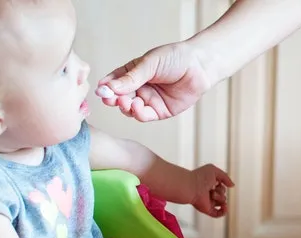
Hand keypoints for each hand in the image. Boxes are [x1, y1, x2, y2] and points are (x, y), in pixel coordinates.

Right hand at [96, 42, 213, 121]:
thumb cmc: (175, 58)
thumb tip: (109, 87)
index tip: (100, 90)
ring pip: (129, 109)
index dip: (106, 87)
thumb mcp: (150, 64)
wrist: (199, 66)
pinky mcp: (159, 111)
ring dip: (124, 107)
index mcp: (133, 73)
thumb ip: (131, 78)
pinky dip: (138, 113)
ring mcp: (148, 100)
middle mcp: (138, 88)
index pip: (114, 81)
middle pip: (119, 97)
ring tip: (126, 102)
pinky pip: (144, 116)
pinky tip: (137, 106)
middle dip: (113, 99)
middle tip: (109, 99)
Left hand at [190, 164, 233, 217]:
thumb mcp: (215, 171)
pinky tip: (225, 206)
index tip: (216, 181)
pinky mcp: (207, 209)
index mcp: (209, 185)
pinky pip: (218, 214)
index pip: (221, 186)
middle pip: (223, 194)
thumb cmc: (200, 177)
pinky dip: (223, 211)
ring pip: (222, 202)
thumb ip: (225, 176)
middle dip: (221, 191)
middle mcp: (208, 194)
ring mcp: (208, 202)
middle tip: (212, 188)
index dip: (221, 183)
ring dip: (220, 197)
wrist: (192, 186)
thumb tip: (232, 185)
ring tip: (212, 194)